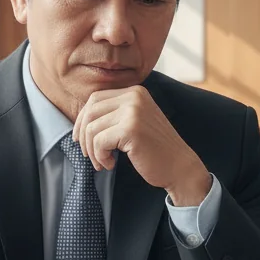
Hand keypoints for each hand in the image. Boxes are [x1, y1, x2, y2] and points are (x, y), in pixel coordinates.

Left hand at [72, 86, 211, 206]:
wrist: (179, 167)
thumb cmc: (154, 150)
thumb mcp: (135, 123)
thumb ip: (114, 114)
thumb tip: (80, 120)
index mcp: (135, 92)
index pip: (95, 98)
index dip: (83, 119)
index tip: (81, 139)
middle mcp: (134, 96)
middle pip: (90, 110)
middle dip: (83, 135)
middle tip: (88, 155)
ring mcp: (133, 111)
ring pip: (92, 128)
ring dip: (93, 150)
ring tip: (103, 162)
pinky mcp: (130, 129)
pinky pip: (99, 142)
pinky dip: (100, 157)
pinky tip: (111, 164)